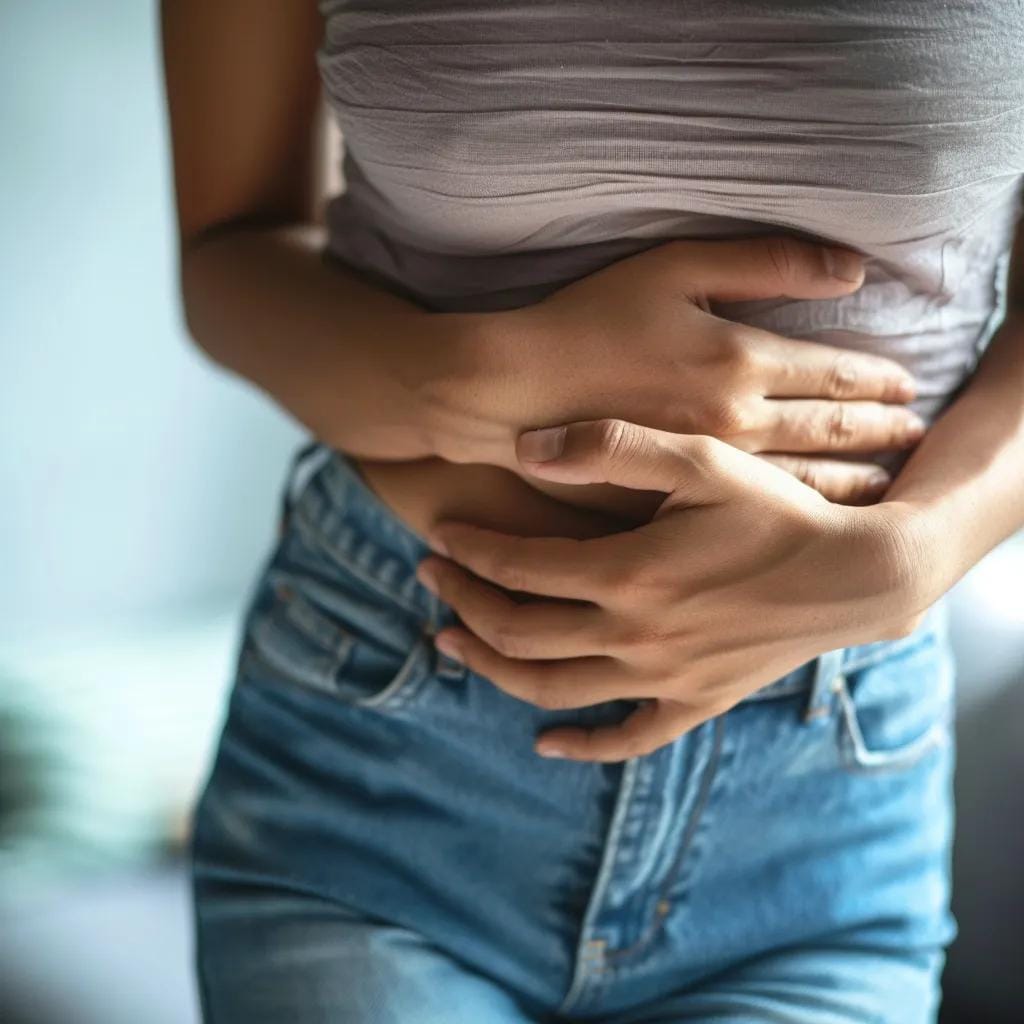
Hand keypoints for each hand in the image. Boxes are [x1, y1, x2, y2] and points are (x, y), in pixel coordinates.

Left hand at [416, 419, 932, 761]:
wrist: (855, 575)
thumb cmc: (778, 509)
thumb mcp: (701, 459)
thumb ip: (611, 446)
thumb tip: (526, 448)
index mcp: (628, 574)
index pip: (517, 567)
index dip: (468, 550)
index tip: (439, 533)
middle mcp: (635, 635)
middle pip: (518, 631)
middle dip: (462, 603)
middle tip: (428, 577)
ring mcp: (662, 678)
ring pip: (551, 688)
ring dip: (492, 668)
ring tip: (450, 644)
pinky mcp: (695, 702)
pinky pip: (627, 738)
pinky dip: (582, 744)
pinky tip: (546, 742)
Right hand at [429, 236, 924, 502]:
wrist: (510, 395)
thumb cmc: (585, 321)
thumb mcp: (674, 267)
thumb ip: (766, 261)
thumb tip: (851, 270)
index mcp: (741, 359)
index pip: (838, 373)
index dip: (880, 379)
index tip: (907, 385)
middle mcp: (738, 422)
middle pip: (834, 430)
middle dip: (882, 431)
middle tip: (913, 434)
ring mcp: (708, 469)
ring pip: (807, 478)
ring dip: (854, 476)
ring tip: (884, 480)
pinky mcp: (676, 501)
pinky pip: (753, 509)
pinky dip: (799, 509)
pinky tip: (815, 513)